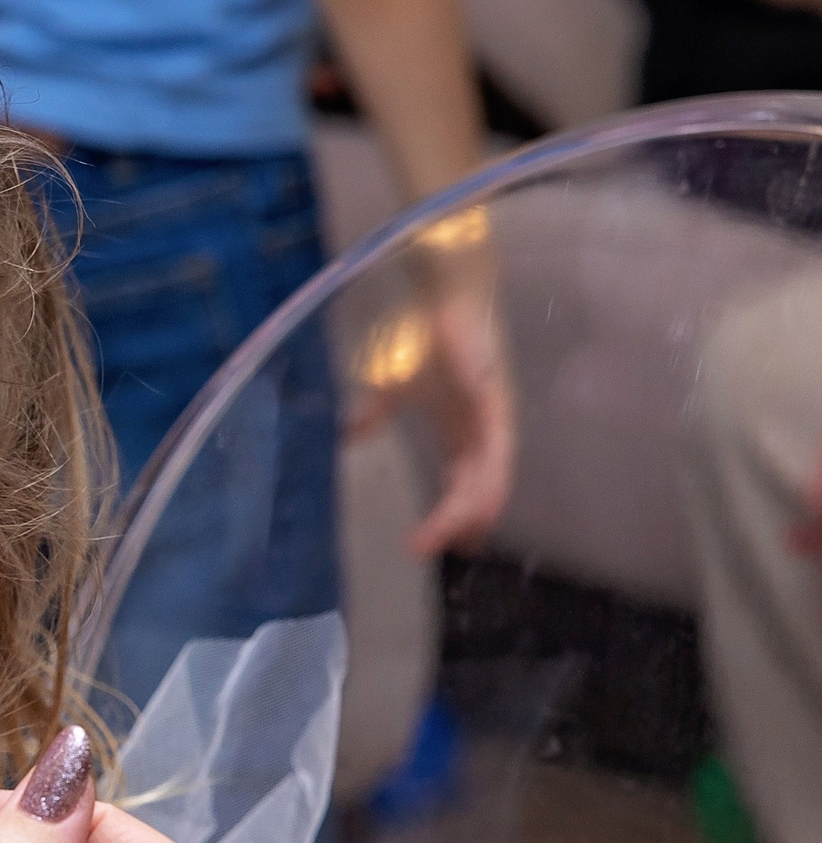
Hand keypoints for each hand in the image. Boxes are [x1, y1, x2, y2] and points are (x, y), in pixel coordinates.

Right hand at [346, 240, 515, 558]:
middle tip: (434, 550)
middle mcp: (482, 426)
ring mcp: (493, 415)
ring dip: (471, 509)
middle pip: (474, 485)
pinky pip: (495, 451)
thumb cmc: (421, 332)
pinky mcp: (495, 401)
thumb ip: (375, 411)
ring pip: (488, 476)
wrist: (442, 292)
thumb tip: (347, 434)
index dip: (449, 512)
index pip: (460, 479)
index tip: (429, 542)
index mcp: (461, 426)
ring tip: (455, 540)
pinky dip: (486, 480)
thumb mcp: (393, 383)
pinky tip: (477, 505)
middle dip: (457, 521)